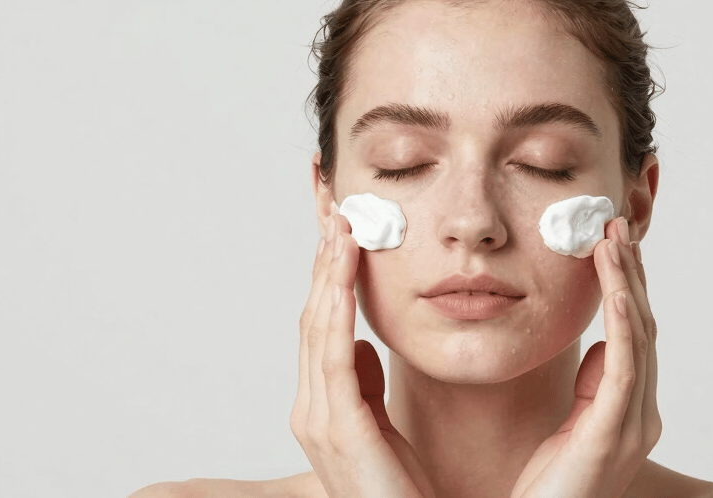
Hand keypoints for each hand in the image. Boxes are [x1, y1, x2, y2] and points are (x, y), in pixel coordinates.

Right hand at [290, 214, 435, 497]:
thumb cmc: (401, 486)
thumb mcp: (382, 423)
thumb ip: (365, 384)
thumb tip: (362, 344)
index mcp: (323, 402)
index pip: (323, 322)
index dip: (330, 272)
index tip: (342, 226)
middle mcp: (311, 406)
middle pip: (314, 315)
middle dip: (324, 259)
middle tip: (337, 206)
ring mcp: (318, 418)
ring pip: (318, 327)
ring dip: (329, 272)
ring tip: (343, 225)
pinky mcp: (338, 428)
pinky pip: (333, 355)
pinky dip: (336, 308)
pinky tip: (344, 272)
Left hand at [510, 217, 660, 497]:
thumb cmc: (549, 487)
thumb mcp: (571, 426)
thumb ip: (590, 388)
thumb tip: (599, 349)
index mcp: (631, 411)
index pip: (633, 335)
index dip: (625, 287)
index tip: (611, 244)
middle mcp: (641, 414)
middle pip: (641, 327)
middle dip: (629, 273)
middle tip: (614, 224)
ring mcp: (632, 425)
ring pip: (637, 337)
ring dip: (625, 283)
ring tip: (611, 239)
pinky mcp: (613, 434)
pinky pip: (624, 366)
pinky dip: (622, 322)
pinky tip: (613, 288)